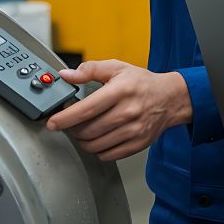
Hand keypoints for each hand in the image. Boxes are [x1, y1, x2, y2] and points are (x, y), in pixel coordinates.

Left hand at [46, 60, 191, 161]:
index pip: (87, 109)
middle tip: (70, 124)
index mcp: (121, 90)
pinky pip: (108, 155)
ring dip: (83, 141)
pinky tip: (98, 139)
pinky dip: (97, 150)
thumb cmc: (142, 83)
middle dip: (72, 129)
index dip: (65, 118)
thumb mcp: (118, 68)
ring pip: (96, 145)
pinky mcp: (138, 144)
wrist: (170, 98)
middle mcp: (128, 111)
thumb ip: (90, 69)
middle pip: (88, 130)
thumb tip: (66, 75)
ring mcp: (134, 130)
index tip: (53, 122)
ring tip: (83, 131)